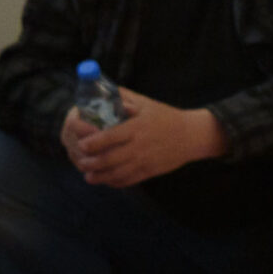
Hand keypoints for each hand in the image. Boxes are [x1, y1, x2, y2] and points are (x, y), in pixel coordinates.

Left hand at [68, 88, 223, 188]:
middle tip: (81, 162)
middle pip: (108, 159)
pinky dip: (114, 182)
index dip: (91, 143)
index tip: (81, 144)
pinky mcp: (149, 172)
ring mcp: (144, 161)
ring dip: (99, 176)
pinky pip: (128, 180)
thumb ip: (124, 98)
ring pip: (116, 174)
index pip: (108, 138)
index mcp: (136, 128)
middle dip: (90, 163)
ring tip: (88, 176)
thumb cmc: (166, 117)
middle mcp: (138, 146)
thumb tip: (102, 91)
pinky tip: (106, 180)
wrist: (191, 135)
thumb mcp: (146, 104)